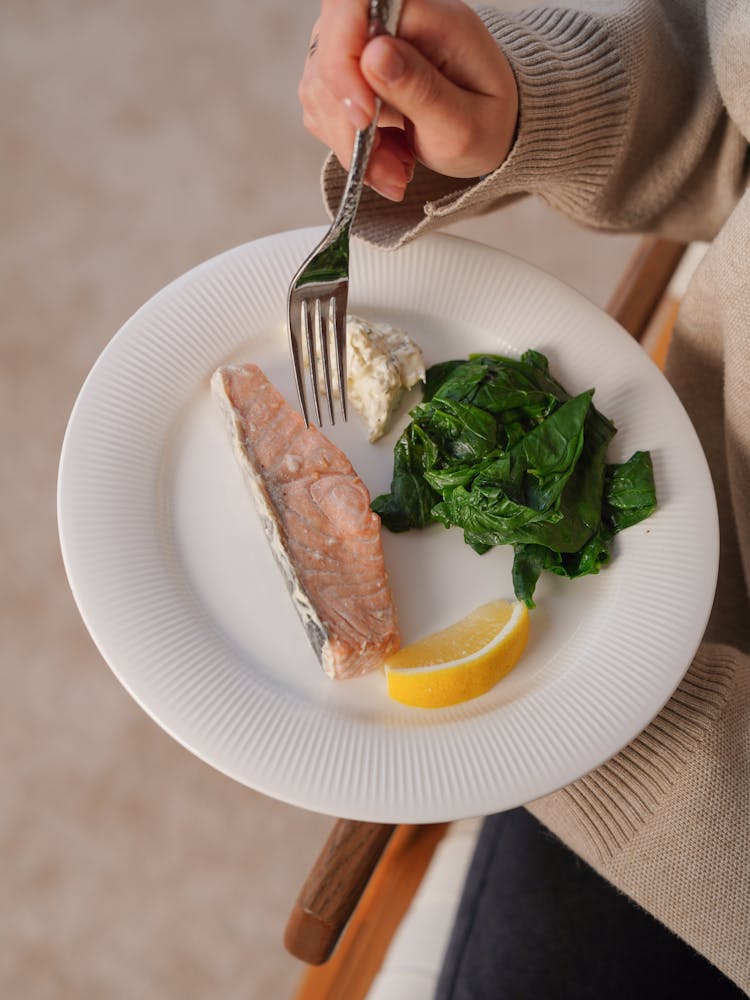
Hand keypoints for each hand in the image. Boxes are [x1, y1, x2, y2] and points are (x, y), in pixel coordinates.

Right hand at [299, 0, 518, 200]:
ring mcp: (362, 44)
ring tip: (396, 170)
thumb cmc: (485, 121)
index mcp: (427, 16)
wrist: (484, 129)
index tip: (365, 117)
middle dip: (349, 123)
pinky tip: (385, 157)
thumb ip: (422, 89)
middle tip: (390, 169)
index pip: (355, 6)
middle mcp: (388, 19)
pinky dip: (349, 145)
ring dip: (351, 143)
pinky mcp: (347, 73)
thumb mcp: (465, 122)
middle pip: (329, 52)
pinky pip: (323, 109)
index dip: (344, 60)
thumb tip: (373, 55)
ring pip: (320, 88)